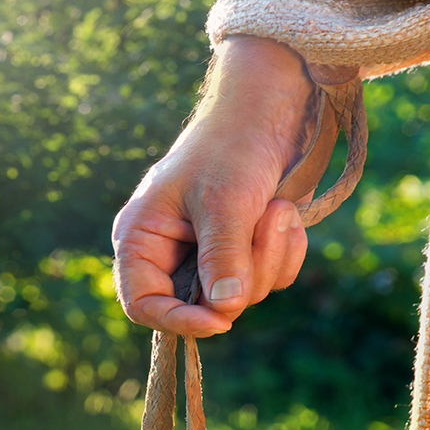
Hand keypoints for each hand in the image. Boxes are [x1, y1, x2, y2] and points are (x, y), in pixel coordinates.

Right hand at [112, 36, 315, 335]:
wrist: (272, 109)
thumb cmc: (231, 145)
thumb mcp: (224, 202)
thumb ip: (223, 257)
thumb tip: (224, 310)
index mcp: (142, 238)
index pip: (144, 304)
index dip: (177, 320)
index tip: (219, 320)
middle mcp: (172, 253)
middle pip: (204, 305)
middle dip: (247, 271)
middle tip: (269, 222)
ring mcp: (212, 255)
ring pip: (244, 295)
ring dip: (271, 254)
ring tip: (279, 208)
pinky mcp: (247, 252)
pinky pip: (271, 278)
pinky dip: (286, 251)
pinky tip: (287, 212)